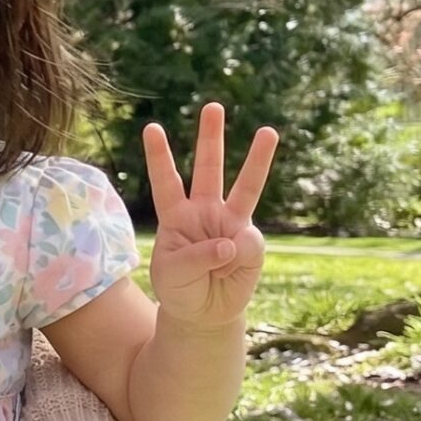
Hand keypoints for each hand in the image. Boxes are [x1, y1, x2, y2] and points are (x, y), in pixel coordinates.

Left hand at [142, 101, 275, 332]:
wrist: (203, 314)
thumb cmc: (180, 289)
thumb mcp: (174, 275)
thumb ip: (199, 256)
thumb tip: (234, 240)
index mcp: (176, 215)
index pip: (166, 182)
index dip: (160, 156)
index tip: (152, 127)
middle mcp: (204, 211)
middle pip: (208, 169)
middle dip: (211, 138)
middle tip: (212, 106)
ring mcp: (230, 223)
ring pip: (246, 186)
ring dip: (258, 159)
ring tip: (269, 131)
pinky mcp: (250, 242)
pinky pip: (248, 243)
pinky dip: (239, 257)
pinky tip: (229, 269)